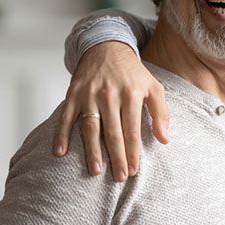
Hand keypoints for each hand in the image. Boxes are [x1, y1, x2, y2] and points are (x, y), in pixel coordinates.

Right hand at [53, 41, 169, 180]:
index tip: (133, 171)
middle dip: (116, 157)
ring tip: (95, 171)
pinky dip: (61, 134)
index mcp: (131, 94)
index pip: (132, 130)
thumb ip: (161, 113)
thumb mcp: (154, 87)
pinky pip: (66, 116)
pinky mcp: (74, 93)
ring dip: (92, 150)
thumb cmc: (132, 73)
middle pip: (113, 132)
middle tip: (119, 177)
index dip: (133, 152)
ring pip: (91, 127)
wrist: (107, 47)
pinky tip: (60, 152)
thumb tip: (165, 139)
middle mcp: (110, 95)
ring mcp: (90, 94)